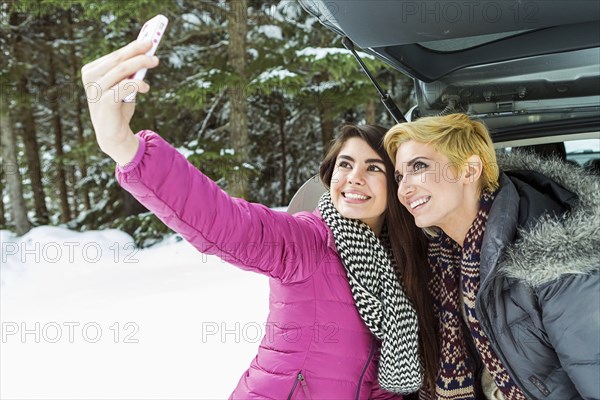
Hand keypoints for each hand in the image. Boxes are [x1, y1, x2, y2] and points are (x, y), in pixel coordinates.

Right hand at [81, 40, 158, 164]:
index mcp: (91, 71)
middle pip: (118, 60)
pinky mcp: (104, 103)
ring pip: (121, 70)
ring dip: (140, 63)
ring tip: (154, 61)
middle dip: (137, 52)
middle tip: (154, 47)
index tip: (149, 40)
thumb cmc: (118, 107)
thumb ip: (129, 72)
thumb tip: (145, 55)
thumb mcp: (123, 85)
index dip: (132, 47)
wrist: (113, 134)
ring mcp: (96, 91)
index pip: (115, 55)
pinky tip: (146, 86)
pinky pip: (122, 87)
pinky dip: (136, 84)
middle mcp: (90, 79)